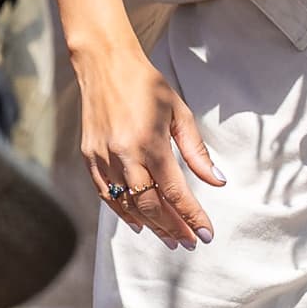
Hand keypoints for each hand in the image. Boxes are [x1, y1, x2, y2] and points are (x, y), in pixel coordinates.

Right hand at [73, 28, 220, 249]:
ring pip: (127, 205)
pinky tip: (137, 222)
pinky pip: (105, 193)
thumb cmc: (147, 85)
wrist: (105, 64)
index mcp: (151, 143)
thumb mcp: (180, 113)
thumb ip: (196, 151)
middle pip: (150, 206)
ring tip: (169, 237)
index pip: (176, 192)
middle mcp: (125, 155)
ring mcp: (103, 158)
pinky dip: (122, 211)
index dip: (192, 217)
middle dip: (172, 228)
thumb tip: (217, 181)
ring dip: (150, 225)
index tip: (206, 234)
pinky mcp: (89, 156)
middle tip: (189, 242)